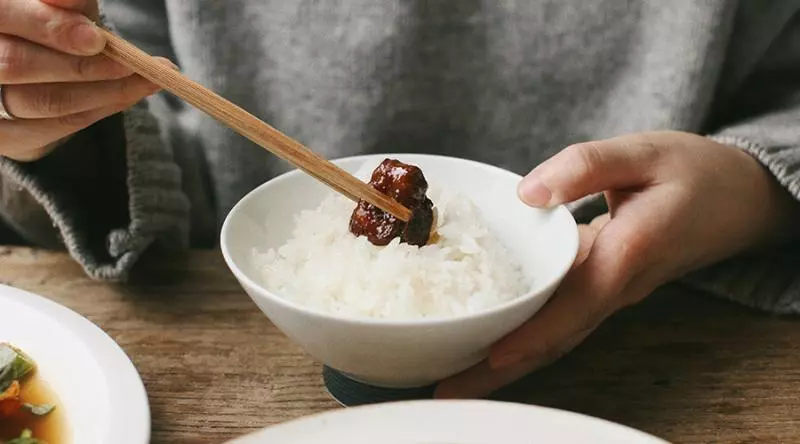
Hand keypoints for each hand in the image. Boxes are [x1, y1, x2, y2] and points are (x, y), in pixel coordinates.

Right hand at [0, 0, 170, 161]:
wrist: (37, 64)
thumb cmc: (46, 26)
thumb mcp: (55, 5)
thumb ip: (65, 1)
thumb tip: (73, 1)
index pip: (4, 17)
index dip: (49, 28)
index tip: (97, 38)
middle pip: (18, 64)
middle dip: (83, 65)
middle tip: (132, 63)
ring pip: (45, 101)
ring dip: (105, 91)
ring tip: (148, 79)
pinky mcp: (8, 136)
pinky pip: (57, 127)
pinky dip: (101, 109)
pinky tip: (131, 94)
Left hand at [435, 130, 799, 397]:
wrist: (737, 198)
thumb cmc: (693, 172)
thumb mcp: (644, 151)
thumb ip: (586, 166)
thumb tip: (527, 192)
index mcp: (630, 251)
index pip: (578, 302)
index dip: (535, 332)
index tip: (492, 355)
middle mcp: (618, 284)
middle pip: (557, 338)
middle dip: (503, 369)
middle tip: (447, 391)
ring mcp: (610, 292)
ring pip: (556, 337)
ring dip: (507, 364)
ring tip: (453, 384)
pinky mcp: (601, 287)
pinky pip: (560, 321)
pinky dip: (524, 339)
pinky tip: (488, 345)